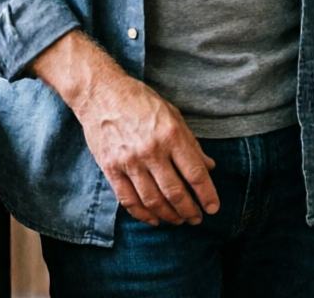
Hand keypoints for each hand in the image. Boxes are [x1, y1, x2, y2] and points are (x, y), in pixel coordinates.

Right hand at [31, 30, 219, 226]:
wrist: (100, 93)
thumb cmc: (140, 101)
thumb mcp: (172, 114)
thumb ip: (191, 143)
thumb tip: (209, 167)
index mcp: (171, 134)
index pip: (195, 174)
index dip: (207, 195)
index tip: (213, 208)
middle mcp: (151, 150)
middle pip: (175, 192)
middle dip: (189, 211)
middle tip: (196, 219)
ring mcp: (129, 161)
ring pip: (153, 201)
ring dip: (169, 216)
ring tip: (178, 220)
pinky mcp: (111, 168)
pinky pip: (128, 200)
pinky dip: (143, 214)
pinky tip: (153, 218)